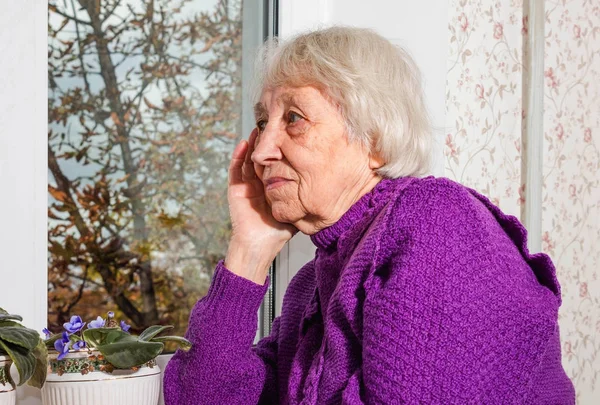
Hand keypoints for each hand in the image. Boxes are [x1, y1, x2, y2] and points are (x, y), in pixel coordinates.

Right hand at [225, 129, 296, 283]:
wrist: (259, 246)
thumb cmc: (278, 232)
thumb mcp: (297, 209)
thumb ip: (306, 198)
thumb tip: (330, 189)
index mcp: (272, 186)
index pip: (276, 163)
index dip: (280, 149)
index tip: (288, 134)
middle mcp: (259, 183)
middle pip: (261, 157)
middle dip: (266, 141)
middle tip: (272, 124)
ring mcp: (246, 185)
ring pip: (248, 159)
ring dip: (252, 144)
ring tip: (258, 128)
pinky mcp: (236, 189)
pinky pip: (236, 169)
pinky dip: (238, 155)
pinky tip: (244, 143)